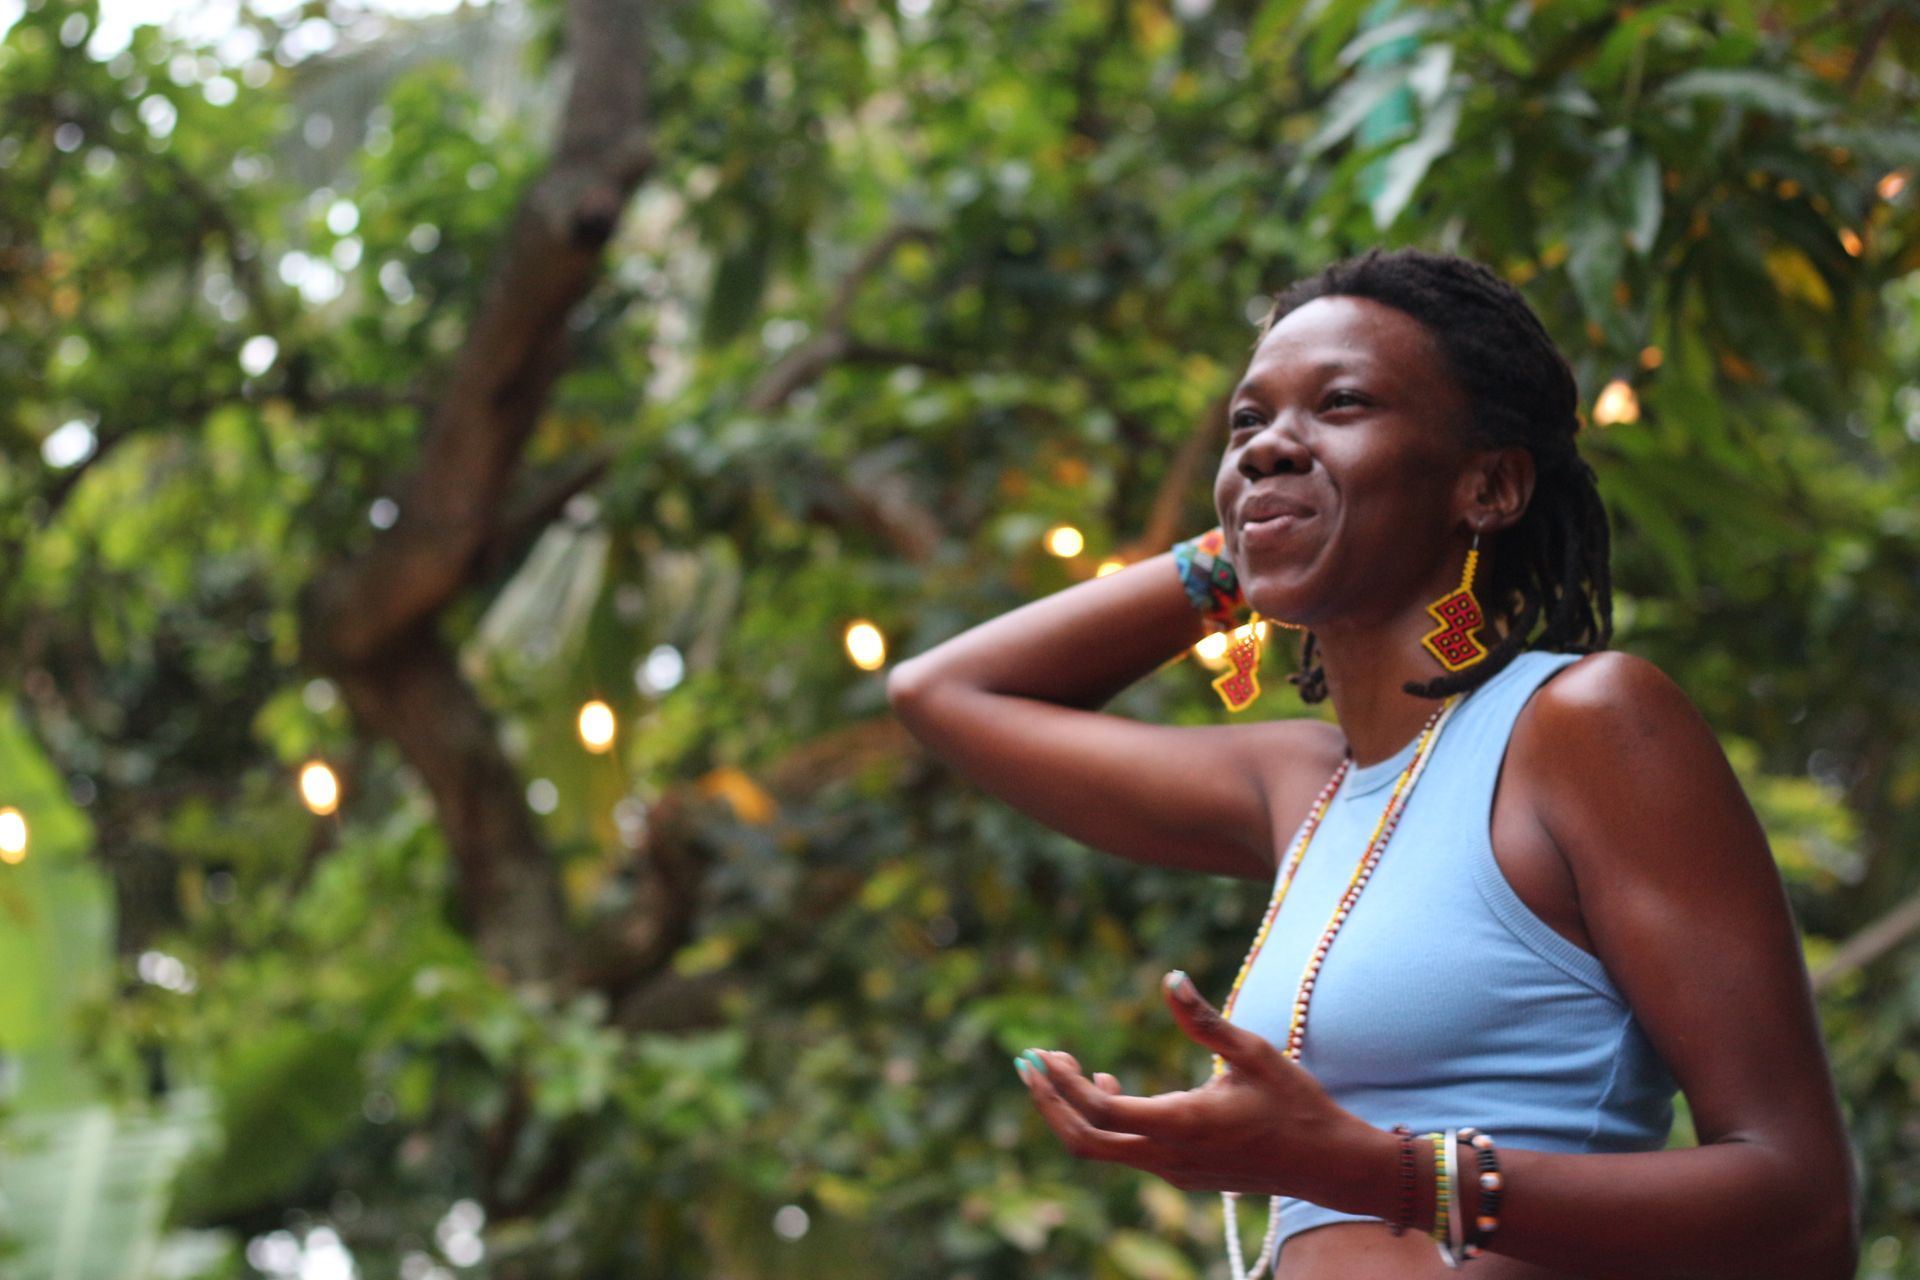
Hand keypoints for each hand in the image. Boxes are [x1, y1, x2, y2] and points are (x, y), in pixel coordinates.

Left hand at [1014, 970, 1377, 1205]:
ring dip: (1075, 1110)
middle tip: (1028, 1062)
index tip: (1042, 1053)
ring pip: (1103, 1150)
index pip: (1102, 1112)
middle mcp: (1170, 1155)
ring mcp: (1174, 1170)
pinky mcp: (1181, 1173)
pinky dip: (1106, 1121)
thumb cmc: (1295, 1103)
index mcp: (1184, 1124)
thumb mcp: (1253, 1052)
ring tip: (1063, 1065)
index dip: (1064, 1086)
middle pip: (1085, 1142)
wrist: (1328, 1163)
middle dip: (1049, 1103)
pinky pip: (1127, 1151)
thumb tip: (1170, 978)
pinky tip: (1109, 1087)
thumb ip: (1205, 1020)